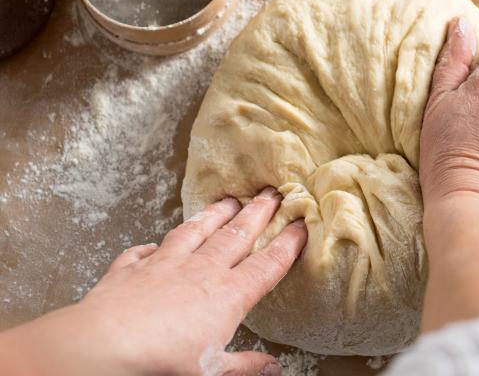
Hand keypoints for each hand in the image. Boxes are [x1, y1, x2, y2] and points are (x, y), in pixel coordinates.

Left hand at [0, 188, 306, 375]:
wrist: (106, 345)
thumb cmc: (161, 361)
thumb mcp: (212, 371)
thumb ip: (245, 366)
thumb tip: (272, 368)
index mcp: (228, 296)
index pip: (267, 264)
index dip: (287, 243)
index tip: (300, 225)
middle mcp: (201, 271)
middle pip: (237, 235)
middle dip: (258, 212)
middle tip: (271, 192)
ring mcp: (165, 264)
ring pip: (196, 231)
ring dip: (214, 215)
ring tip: (228, 200)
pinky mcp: (132, 268)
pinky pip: (143, 252)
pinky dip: (150, 247)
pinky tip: (154, 244)